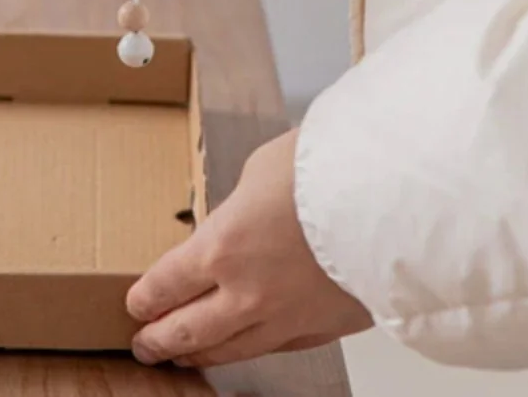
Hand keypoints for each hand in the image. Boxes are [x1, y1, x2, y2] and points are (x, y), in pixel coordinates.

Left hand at [127, 130, 373, 367]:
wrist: (393, 201)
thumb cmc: (328, 172)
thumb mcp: (260, 171)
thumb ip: (239, 207)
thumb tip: (236, 221)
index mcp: (222, 247)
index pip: (167, 284)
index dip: (146, 299)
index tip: (134, 304)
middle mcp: (248, 292)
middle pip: (190, 329)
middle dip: (161, 339)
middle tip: (144, 344)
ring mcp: (288, 317)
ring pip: (233, 349)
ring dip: (202, 354)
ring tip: (183, 356)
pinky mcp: (325, 327)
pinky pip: (278, 347)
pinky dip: (253, 350)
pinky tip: (244, 348)